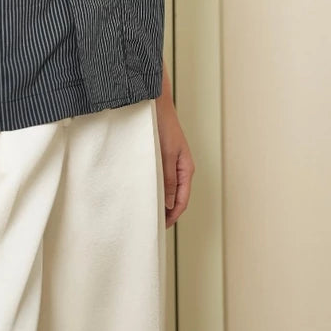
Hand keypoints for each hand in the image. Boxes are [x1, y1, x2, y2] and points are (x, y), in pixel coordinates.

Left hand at [154, 92, 194, 227]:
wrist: (154, 102)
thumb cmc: (162, 124)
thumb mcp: (165, 154)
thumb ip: (168, 179)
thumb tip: (170, 205)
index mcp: (186, 168)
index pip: (182, 200)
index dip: (172, 216)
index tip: (160, 227)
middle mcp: (180, 167)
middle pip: (176, 197)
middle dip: (166, 211)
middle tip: (151, 223)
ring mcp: (171, 162)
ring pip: (168, 188)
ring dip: (160, 199)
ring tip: (146, 210)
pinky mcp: (162, 156)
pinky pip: (161, 177)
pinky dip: (155, 187)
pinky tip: (143, 190)